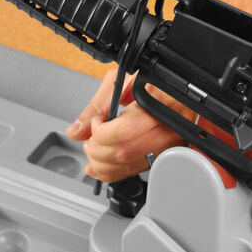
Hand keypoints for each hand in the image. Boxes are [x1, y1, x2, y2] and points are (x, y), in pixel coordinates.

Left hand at [66, 69, 195, 182]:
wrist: (175, 85)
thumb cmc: (153, 78)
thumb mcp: (122, 81)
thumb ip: (97, 106)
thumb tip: (77, 131)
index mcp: (160, 104)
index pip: (124, 131)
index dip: (100, 132)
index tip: (96, 123)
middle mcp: (170, 128)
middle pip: (124, 152)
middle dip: (97, 150)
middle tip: (89, 140)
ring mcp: (170, 144)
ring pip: (130, 165)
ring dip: (102, 164)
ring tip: (93, 151)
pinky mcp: (166, 154)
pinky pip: (138, 170)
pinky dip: (115, 172)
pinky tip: (101, 166)